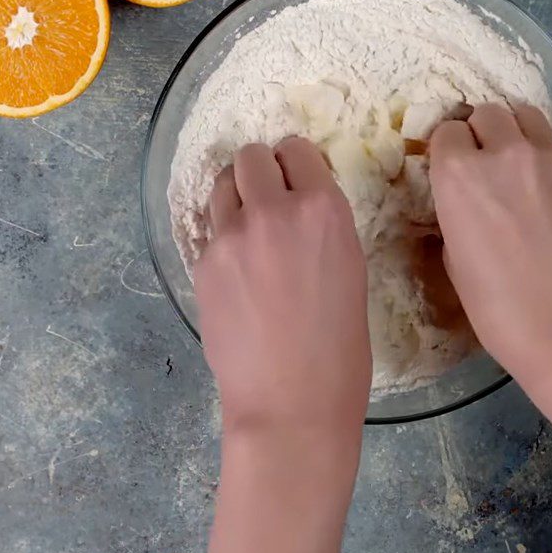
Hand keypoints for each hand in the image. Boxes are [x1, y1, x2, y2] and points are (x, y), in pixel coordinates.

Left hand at [194, 138, 371, 439]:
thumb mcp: (350, 271)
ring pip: (221, 185)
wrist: (291, 403)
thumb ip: (321, 228)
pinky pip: (210, 231)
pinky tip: (237, 274)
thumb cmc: (341, 348)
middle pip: (250, 157)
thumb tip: (297, 206)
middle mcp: (272, 210)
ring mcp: (230, 237)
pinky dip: (223, 239)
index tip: (295, 178)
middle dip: (260, 171)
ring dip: (236, 197)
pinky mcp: (202, 264)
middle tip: (269, 200)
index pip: (296, 149)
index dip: (295, 162)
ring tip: (249, 232)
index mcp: (323, 209)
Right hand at [429, 103, 551, 382]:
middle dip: (480, 131)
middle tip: (483, 162)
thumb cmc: (499, 310)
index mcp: (459, 176)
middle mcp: (505, 153)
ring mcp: (551, 160)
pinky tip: (549, 196)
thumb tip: (466, 204)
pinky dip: (546, 159)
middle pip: (488, 113)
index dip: (447, 150)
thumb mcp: (456, 262)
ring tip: (516, 163)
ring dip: (514, 131)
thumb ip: (456, 217)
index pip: (447, 132)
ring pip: (527, 116)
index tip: (451, 168)